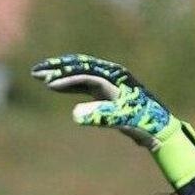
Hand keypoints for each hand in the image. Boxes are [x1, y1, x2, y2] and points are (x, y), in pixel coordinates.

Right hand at [30, 54, 177, 149]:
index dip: (66, 79)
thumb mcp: (121, 119)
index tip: (48, 84)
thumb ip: (100, 115)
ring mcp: (109, 82)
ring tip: (40, 77)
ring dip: (61, 74)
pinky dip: (69, 84)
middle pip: (80, 66)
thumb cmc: (143, 123)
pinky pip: (84, 83)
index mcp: (115, 77)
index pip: (85, 74)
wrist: (158, 128)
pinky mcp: (107, 92)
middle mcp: (111, 75)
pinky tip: (56, 87)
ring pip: (80, 73)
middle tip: (35, 72)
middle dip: (57, 68)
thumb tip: (74, 114)